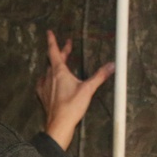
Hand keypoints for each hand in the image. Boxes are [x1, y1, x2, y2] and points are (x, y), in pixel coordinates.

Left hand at [36, 30, 114, 150]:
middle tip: (67, 46)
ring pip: (48, 71)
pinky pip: (43, 83)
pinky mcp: (44, 97)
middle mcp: (49, 77)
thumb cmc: (72, 106)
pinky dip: (47, 79)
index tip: (49, 32)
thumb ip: (100, 76)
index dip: (52, 41)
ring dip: (55, 65)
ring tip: (61, 64)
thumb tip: (112, 65)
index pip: (54, 51)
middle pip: (54, 60)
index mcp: (59, 72)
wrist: (59, 124)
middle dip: (61, 52)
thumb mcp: (88, 89)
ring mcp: (45, 87)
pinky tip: (48, 82)